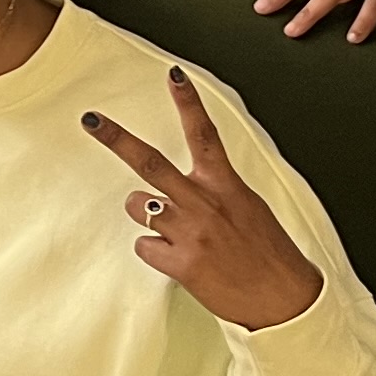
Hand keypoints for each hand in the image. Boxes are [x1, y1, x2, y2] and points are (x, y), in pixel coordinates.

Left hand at [83, 69, 324, 331]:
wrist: (283, 301)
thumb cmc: (269, 253)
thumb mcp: (249, 208)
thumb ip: (216, 190)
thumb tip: (183, 187)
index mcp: (226, 186)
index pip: (204, 134)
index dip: (188, 102)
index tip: (173, 74)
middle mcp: (204, 204)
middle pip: (150, 163)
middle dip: (116, 139)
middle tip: (92, 119)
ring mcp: (190, 233)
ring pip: (138, 206)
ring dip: (147, 214)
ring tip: (175, 231)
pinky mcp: (180, 263)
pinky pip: (144, 247)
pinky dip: (156, 252)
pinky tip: (180, 259)